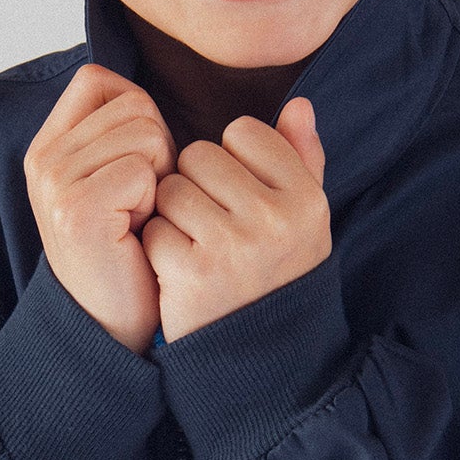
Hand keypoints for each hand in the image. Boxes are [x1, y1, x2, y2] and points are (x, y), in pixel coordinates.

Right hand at [24, 65, 176, 354]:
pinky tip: (136, 233)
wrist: (111, 322)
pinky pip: (145, 170)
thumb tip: (143, 92)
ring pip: (146, 134)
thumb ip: (117, 129)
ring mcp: (55, 183)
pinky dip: (155, 202)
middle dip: (156, 151)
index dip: (136, 115)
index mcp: (47, 145)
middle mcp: (43, 159)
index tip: (131, 168)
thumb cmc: (129, 247)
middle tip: (137, 203)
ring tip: (137, 217)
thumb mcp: (113, 176)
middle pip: (134, 104)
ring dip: (159, 177)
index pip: (99, 80)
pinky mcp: (77, 209)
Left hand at [139, 96, 331, 340]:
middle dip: (196, 186)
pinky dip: (158, 248)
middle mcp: (275, 219)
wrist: (258, 356)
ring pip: (171, 188)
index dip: (230, 162)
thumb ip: (301, 159)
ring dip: (172, 215)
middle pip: (199, 156)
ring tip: (197, 246)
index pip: (243, 132)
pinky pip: (153, 228)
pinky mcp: (193, 273)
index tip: (239, 199)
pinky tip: (180, 271)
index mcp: (306, 198)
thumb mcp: (303, 219)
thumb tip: (299, 104)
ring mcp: (234, 246)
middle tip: (213, 228)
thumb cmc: (276, 273)